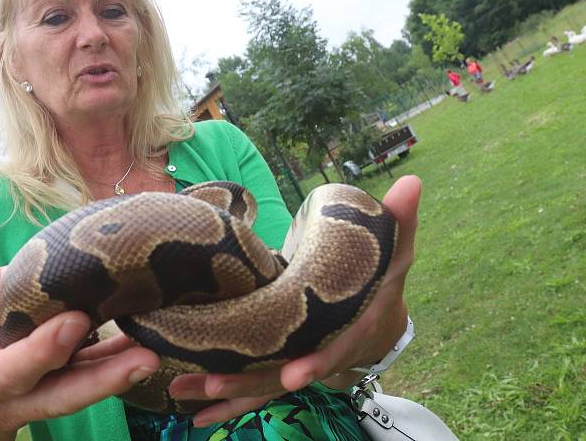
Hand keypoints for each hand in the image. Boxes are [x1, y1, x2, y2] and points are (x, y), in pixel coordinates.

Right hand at [0, 267, 158, 438]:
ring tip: (153, 355)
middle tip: (143, 358)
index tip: (75, 321)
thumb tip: (14, 274)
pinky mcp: (66, 388)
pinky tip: (147, 341)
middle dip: (103, 380)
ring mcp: (45, 400)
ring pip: (85, 391)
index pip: (8, 373)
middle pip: (62, 397)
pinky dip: (120, 359)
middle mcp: (15, 403)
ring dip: (121, 374)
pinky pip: (95, 375)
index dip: (41, 351)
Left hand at [168, 175, 421, 426]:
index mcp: (350, 328)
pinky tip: (193, 412)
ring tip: (182, 394)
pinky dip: (227, 402)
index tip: (293, 374)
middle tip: (212, 384)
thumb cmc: (382, 280)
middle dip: (249, 382)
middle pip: (285, 374)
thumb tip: (412, 181)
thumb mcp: (396, 251)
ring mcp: (298, 362)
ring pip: (262, 385)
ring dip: (225, 393)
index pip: (335, 348)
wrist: (377, 318)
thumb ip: (401, 220)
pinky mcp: (279, 364)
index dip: (317, 363)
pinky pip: (253, 387)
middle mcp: (321, 352)